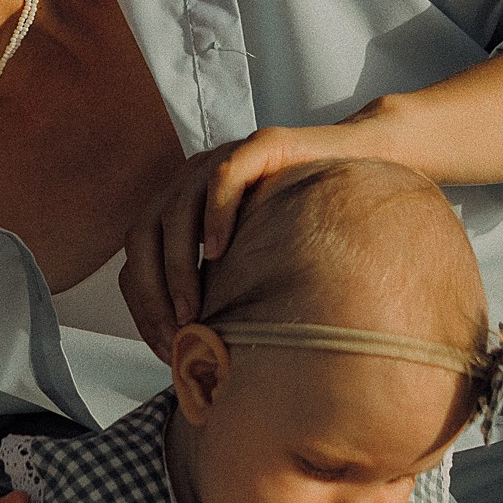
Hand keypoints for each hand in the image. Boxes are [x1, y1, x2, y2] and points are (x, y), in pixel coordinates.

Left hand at [123, 121, 379, 355]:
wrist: (363, 165)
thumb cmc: (310, 224)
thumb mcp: (257, 262)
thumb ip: (227, 290)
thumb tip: (205, 357)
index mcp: (185, 208)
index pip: (139, 256)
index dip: (142, 303)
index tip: (163, 347)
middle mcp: (193, 181)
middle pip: (143, 235)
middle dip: (151, 292)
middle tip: (174, 334)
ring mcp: (223, 159)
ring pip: (175, 211)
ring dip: (176, 265)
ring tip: (191, 310)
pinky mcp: (258, 145)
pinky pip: (224, 177)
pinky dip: (214, 215)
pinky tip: (218, 251)